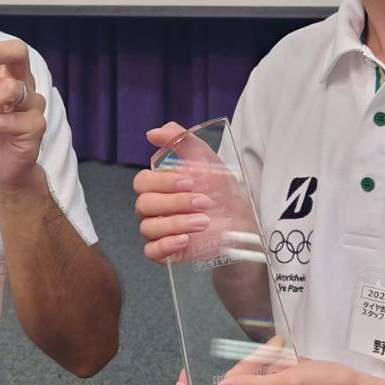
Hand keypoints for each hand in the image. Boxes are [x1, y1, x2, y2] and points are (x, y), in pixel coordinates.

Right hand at [134, 122, 254, 263]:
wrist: (242, 223)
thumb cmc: (222, 191)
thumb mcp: (207, 160)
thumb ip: (182, 141)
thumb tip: (153, 132)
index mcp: (159, 186)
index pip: (142, 182)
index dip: (163, 182)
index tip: (190, 182)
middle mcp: (154, 208)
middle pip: (144, 204)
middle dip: (175, 203)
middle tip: (204, 202)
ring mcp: (158, 231)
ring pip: (148, 227)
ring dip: (176, 223)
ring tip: (204, 222)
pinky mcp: (165, 252)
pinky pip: (151, 251)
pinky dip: (165, 245)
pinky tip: (185, 239)